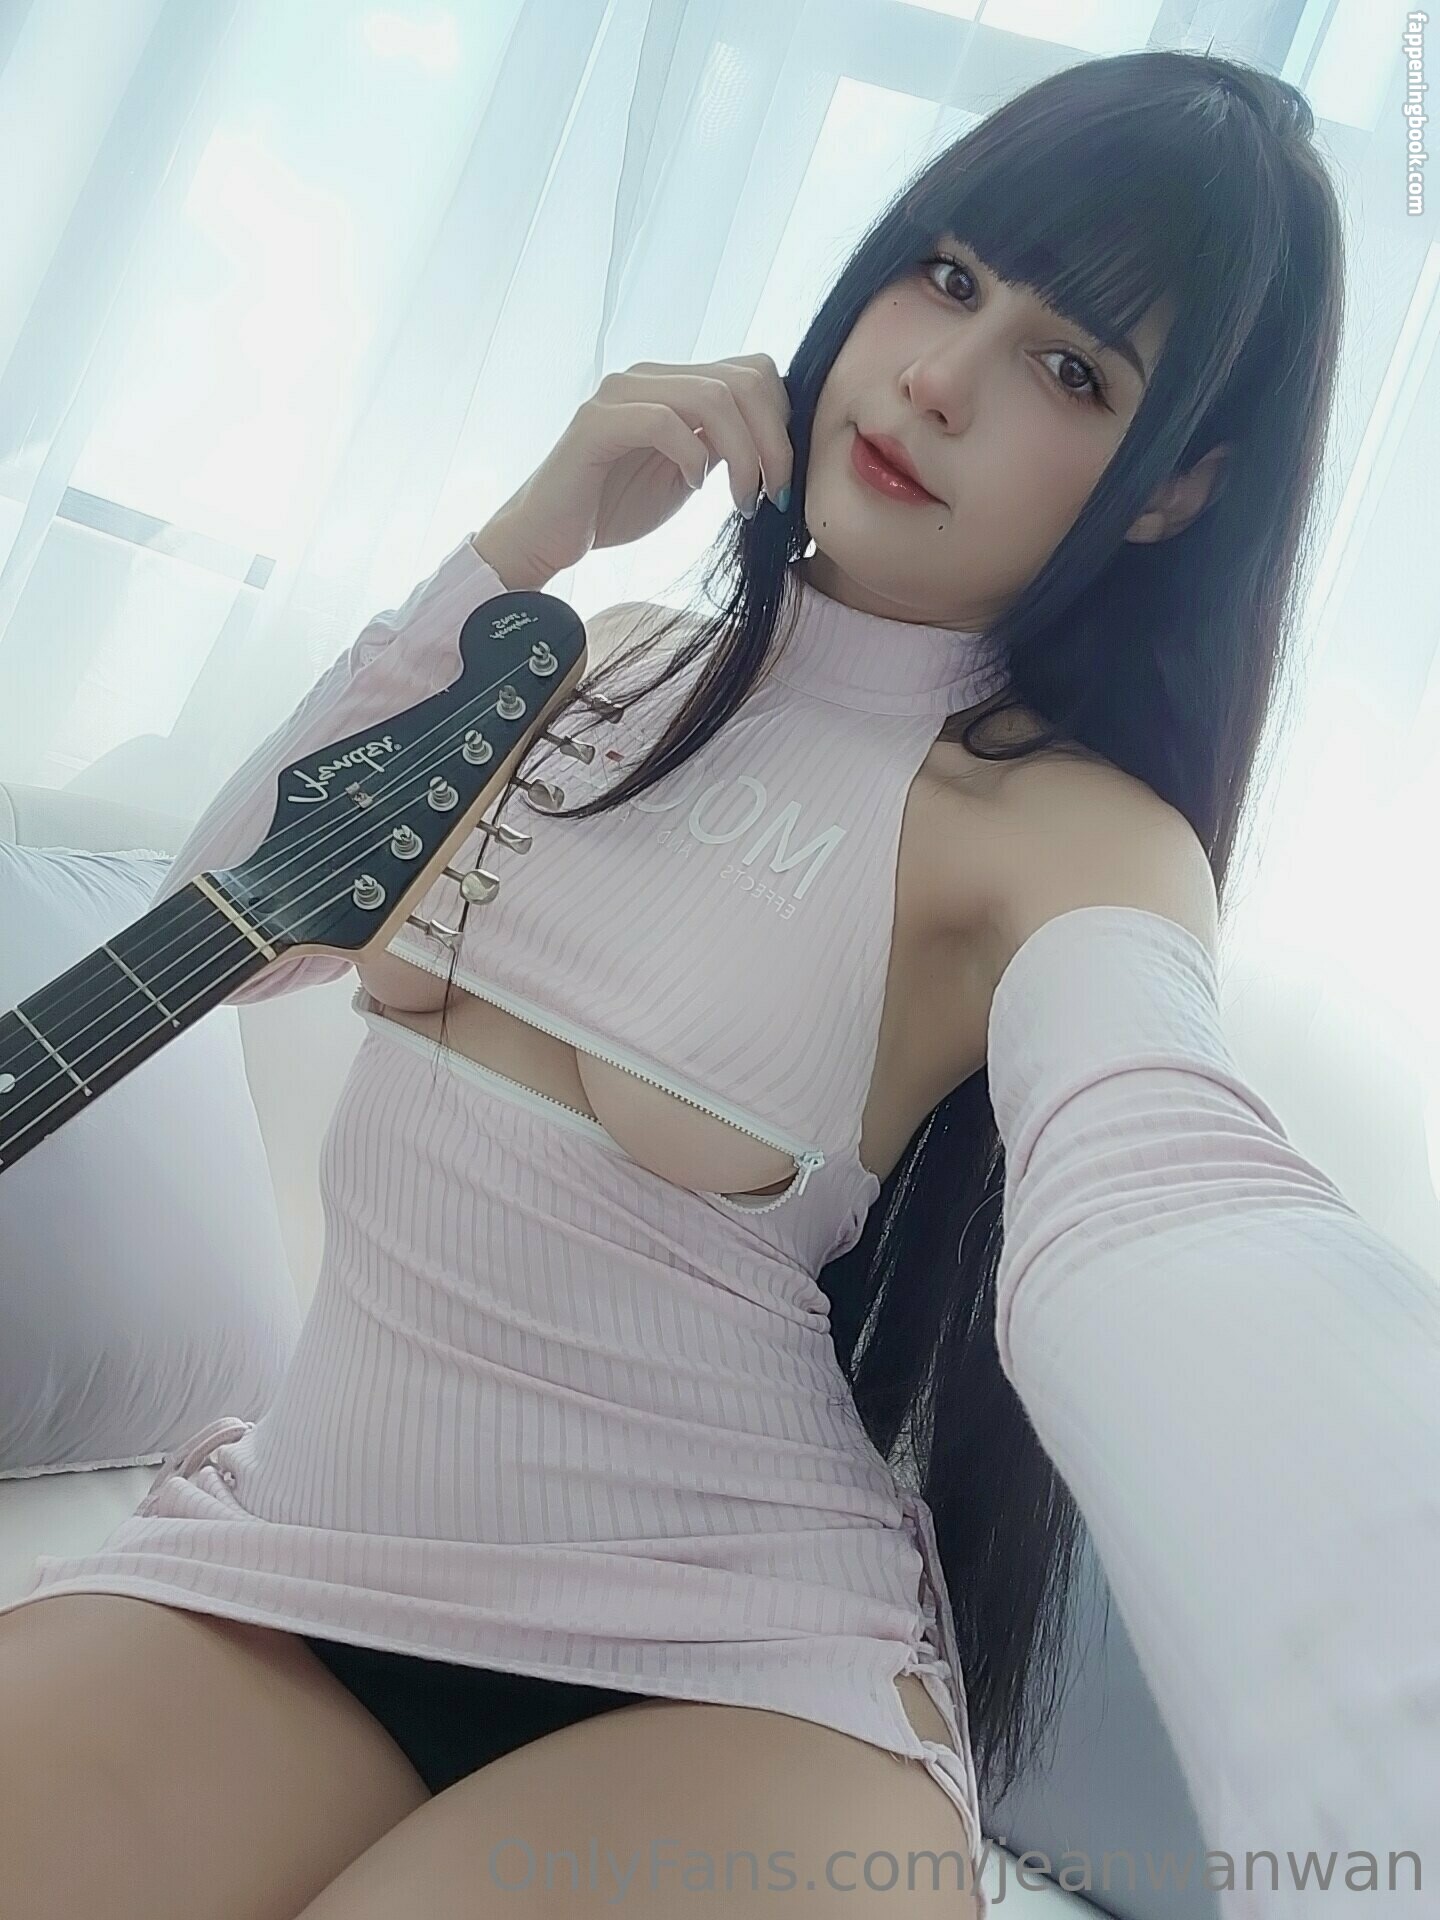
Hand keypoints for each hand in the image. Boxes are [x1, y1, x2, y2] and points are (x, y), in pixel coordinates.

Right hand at [475, 355, 794, 587]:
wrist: (548, 538)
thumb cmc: (614, 507)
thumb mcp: (689, 472)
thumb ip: (723, 444)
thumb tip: (777, 438)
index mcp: (674, 382)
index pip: (753, 371)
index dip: (782, 420)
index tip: (783, 478)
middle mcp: (648, 376)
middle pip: (743, 379)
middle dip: (773, 442)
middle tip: (776, 494)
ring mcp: (619, 394)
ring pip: (712, 397)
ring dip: (743, 455)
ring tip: (742, 500)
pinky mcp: (596, 423)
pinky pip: (664, 422)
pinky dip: (692, 458)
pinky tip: (693, 487)